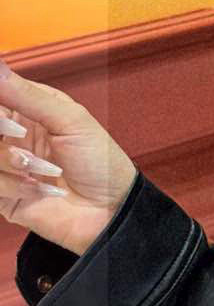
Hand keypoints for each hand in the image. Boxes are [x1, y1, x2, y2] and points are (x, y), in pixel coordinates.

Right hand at [0, 58, 137, 255]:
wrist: (111, 210)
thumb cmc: (99, 161)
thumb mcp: (69, 120)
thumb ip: (27, 95)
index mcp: (25, 108)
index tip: (12, 120)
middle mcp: (11, 135)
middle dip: (1, 131)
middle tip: (22, 139)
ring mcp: (6, 165)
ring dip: (9, 161)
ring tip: (42, 169)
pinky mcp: (3, 193)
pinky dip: (12, 185)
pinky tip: (39, 189)